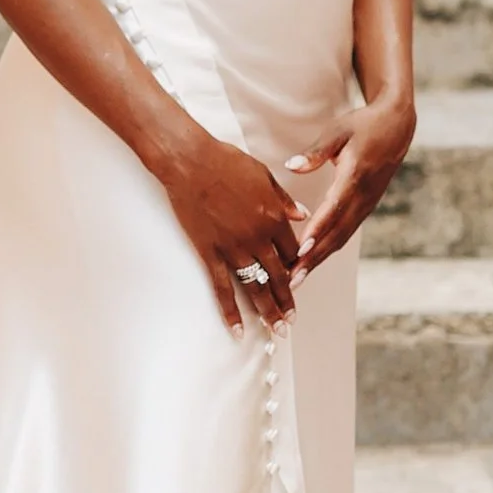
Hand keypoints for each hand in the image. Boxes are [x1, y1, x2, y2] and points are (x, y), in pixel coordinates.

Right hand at [157, 129, 308, 331]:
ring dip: (267, 311)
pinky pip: (222, 288)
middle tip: (291, 321)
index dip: (297, 267)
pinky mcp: (210, 253)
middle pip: (278, 276)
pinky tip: (237, 329)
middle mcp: (257, 238)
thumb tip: (303, 215)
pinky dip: (230, 311)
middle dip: (287, 301)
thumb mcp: (264, 175)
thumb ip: (284, 200)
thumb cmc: (226, 161)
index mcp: (273, 218)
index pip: (292, 251)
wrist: (190, 161)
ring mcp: (233, 249)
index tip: (298, 279)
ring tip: (276, 330)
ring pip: (255, 287)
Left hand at [287, 92, 416, 275]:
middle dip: (313, 257)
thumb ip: (316, 152)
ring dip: (319, 259)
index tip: (300, 251)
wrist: (397, 127)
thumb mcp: (338, 131)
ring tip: (297, 279)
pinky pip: (345, 233)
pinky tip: (311, 262)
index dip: (317, 230)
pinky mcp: (365, 208)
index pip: (334, 208)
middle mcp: (363, 197)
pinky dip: (328, 249)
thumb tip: (292, 166)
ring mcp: (366, 205)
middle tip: (291, 279)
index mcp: (355, 177)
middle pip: (336, 233)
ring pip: (341, 238)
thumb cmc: (363, 126)